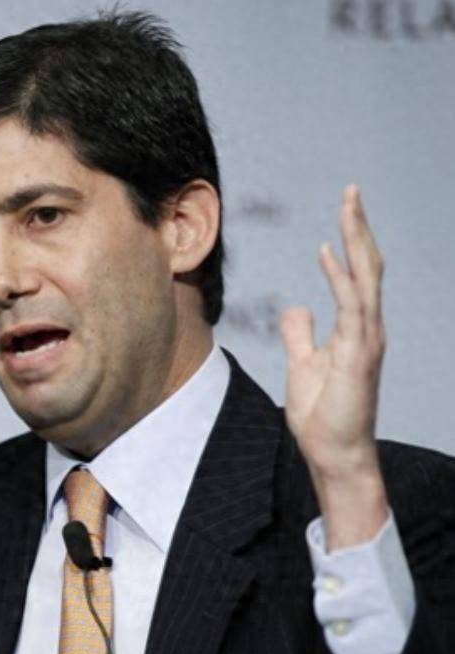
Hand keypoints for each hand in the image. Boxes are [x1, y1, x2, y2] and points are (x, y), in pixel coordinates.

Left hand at [279, 185, 387, 548]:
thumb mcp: (302, 364)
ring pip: (365, 277)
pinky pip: (352, 307)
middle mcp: (366, 327)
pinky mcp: (358, 354)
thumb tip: (296, 306)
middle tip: (351, 191)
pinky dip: (341, 277)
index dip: (350, 241)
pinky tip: (328, 251)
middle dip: (359, 227)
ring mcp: (366, 339)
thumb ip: (301, 334)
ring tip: (348, 204)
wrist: (334, 453)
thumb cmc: (322, 414)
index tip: (344, 209)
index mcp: (354, 328)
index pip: (355, 275)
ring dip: (356, 239)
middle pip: (366, 267)